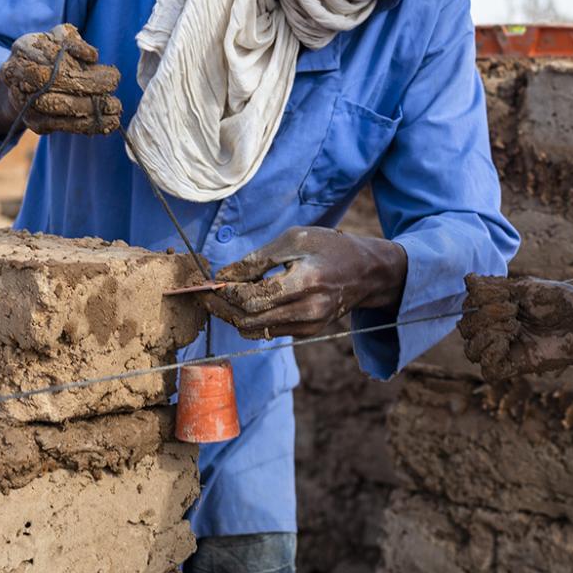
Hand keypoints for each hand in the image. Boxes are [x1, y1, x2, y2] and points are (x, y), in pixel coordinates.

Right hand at [0, 23, 121, 135]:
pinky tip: (110, 122)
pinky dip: (89, 124)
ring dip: (89, 107)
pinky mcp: (34, 122)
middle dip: (86, 83)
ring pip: (56, 106)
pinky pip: (62, 126)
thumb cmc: (49, 55)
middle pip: (52, 81)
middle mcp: (16, 75)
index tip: (97, 58)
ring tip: (116, 106)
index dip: (75, 56)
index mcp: (23, 49)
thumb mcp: (58, 39)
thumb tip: (91, 57)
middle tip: (113, 83)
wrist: (25, 82)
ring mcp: (23, 102)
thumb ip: (72, 41)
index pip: (49, 53)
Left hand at [204, 227, 407, 338]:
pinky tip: (243, 305)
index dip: (226, 293)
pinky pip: (269, 331)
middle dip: (222, 308)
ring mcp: (309, 325)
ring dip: (233, 316)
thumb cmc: (330, 248)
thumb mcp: (295, 240)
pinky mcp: (308, 332)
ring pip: (256, 330)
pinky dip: (251, 320)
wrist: (367, 273)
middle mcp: (308, 310)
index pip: (252, 298)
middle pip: (249, 320)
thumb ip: (258, 260)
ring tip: (220, 300)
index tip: (212, 283)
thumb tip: (223, 277)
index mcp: (306, 281)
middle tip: (205, 296)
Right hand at [460, 275, 572, 380]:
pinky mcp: (517, 366)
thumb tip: (468, 280)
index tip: (506, 297)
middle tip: (513, 313)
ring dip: (485, 335)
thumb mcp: (526, 288)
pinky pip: (488, 370)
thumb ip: (495, 288)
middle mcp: (499, 330)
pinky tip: (507, 343)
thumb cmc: (562, 302)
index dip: (478, 300)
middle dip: (483, 316)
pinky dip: (490, 355)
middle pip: (465, 329)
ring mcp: (507, 349)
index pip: (468, 307)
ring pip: (471, 351)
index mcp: (499, 310)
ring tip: (512, 328)